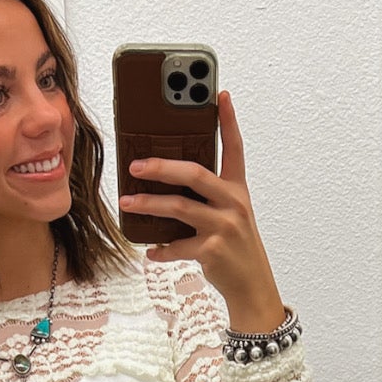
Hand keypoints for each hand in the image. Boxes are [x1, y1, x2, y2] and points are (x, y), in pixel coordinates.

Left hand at [119, 89, 286, 330]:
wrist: (252, 287)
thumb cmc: (235, 248)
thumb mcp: (229, 216)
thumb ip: (206, 197)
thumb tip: (165, 182)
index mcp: (237, 190)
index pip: (235, 148)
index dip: (228, 120)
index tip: (220, 94)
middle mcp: (233, 204)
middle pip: (195, 174)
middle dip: (162, 166)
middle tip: (136, 164)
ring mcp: (224, 227)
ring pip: (180, 208)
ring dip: (150, 204)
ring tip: (128, 202)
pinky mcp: (213, 251)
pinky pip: (178, 246)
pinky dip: (161, 249)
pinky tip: (150, 251)